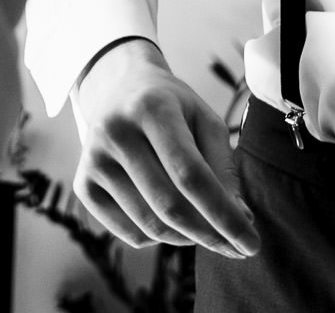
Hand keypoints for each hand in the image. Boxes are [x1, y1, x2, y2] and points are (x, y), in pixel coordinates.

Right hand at [69, 39, 257, 257]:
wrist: (118, 88)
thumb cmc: (171, 106)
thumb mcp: (205, 119)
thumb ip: (223, 166)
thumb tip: (239, 217)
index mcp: (151, 108)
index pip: (191, 175)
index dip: (224, 215)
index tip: (251, 243)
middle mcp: (115, 132)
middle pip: (170, 206)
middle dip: (210, 235)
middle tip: (236, 247)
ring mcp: (93, 160)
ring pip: (151, 225)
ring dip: (187, 238)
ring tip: (205, 226)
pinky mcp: (83, 184)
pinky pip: (130, 233)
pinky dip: (160, 237)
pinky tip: (171, 220)